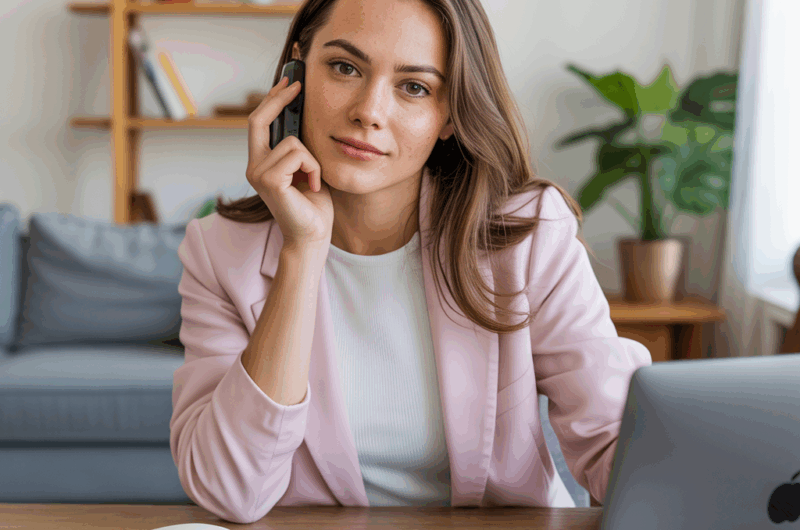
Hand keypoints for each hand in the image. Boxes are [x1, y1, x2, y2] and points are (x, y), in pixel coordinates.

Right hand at [246, 77, 333, 250]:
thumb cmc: (313, 204)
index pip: (258, 122)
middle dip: (279, 99)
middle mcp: (254, 166)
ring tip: (314, 180)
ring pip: (292, 142)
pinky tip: (313, 187)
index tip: (288, 82)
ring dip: (312, 159)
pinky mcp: (269, 181)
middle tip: (297, 86)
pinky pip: (298, 155)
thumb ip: (299, 146)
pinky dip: (313, 169)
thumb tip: (303, 114)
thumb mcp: (307, 167)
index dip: (271, 99)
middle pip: (258, 120)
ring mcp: (258, 174)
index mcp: (261, 162)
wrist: (314, 235)